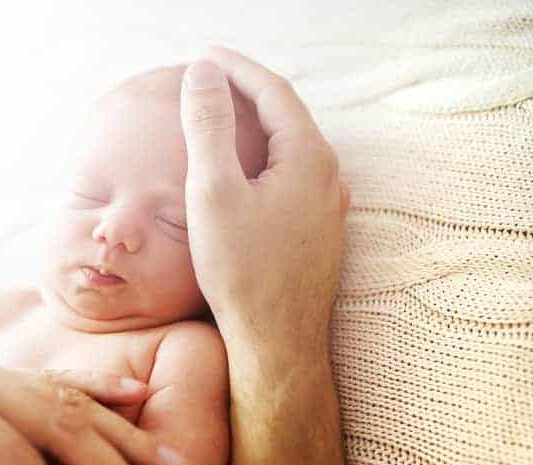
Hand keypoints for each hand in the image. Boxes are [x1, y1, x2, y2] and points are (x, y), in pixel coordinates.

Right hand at [180, 47, 349, 358]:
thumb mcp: (213, 191)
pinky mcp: (321, 231)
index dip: (235, 67)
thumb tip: (202, 73)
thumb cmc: (242, 272)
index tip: (203, 54)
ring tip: (225, 117)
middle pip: (287, 115)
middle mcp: (329, 176)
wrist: (277, 342)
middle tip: (211, 78)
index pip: (272, 90)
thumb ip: (208, 126)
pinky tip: (246, 171)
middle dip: (248, 91)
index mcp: (308, 157)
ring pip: (292, 147)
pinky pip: (294, 176)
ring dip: (259, 125)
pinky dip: (267, 158)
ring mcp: (330, 205)